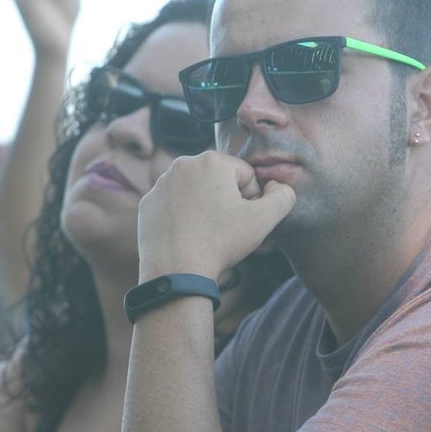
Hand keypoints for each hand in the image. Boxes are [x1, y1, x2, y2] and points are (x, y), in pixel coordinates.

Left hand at [137, 151, 295, 280]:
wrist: (176, 271)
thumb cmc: (221, 242)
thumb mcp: (265, 219)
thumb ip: (283, 196)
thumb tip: (277, 187)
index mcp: (211, 160)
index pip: (246, 175)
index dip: (252, 200)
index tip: (243, 220)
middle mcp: (182, 164)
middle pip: (219, 181)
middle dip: (227, 201)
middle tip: (225, 229)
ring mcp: (160, 184)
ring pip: (196, 193)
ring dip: (205, 208)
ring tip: (206, 233)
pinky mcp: (147, 203)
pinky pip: (174, 206)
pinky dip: (183, 218)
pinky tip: (187, 236)